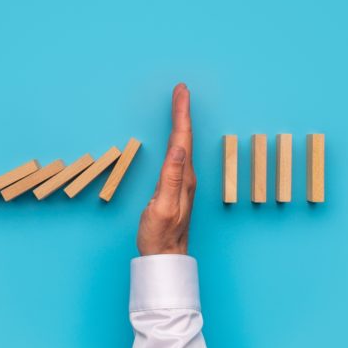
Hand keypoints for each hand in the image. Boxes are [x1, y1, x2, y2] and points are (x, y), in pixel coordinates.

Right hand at [137, 83, 196, 255]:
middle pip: (185, 137)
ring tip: (179, 105)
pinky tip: (175, 137)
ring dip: (181, 122)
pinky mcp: (177, 186)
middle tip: (181, 90)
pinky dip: (177, 138)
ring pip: (182, 144)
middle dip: (182, 111)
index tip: (181, 92)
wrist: (165, 256)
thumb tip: (178, 148)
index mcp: (184, 177)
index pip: (183, 139)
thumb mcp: (163, 206)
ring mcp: (183, 182)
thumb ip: (171, 177)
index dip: (181, 113)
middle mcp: (187, 176)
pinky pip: (178, 154)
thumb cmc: (160, 235)